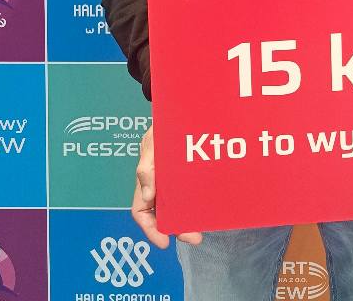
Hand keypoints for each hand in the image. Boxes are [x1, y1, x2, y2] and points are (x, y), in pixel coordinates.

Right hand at [132, 125, 202, 247]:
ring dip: (189, 220)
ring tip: (204, 228)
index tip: (165, 242)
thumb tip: (148, 196)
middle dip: (177, 229)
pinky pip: (192, 195)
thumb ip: (147, 167)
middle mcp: (159, 186)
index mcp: (145, 181)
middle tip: (195, 237)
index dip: (151, 230)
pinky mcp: (190, 177)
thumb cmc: (160, 128)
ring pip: (179, 208)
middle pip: (163, 215)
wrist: (179, 112)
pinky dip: (199, 205)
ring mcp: (175, 183)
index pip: (142, 212)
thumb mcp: (151, 143)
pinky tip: (210, 209)